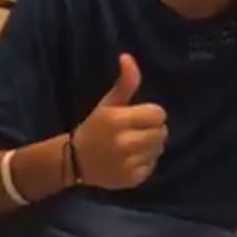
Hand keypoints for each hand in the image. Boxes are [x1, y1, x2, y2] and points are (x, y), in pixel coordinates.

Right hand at [73, 54, 167, 188]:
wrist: (75, 161)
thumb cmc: (94, 128)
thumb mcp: (108, 103)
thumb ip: (124, 83)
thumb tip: (128, 57)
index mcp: (118, 121)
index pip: (158, 114)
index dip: (150, 114)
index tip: (138, 117)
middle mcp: (125, 143)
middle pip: (162, 132)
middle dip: (152, 129)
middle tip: (136, 131)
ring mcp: (129, 164)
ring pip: (159, 149)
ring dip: (150, 146)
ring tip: (133, 145)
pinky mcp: (132, 179)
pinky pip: (152, 165)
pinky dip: (145, 162)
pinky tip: (130, 160)